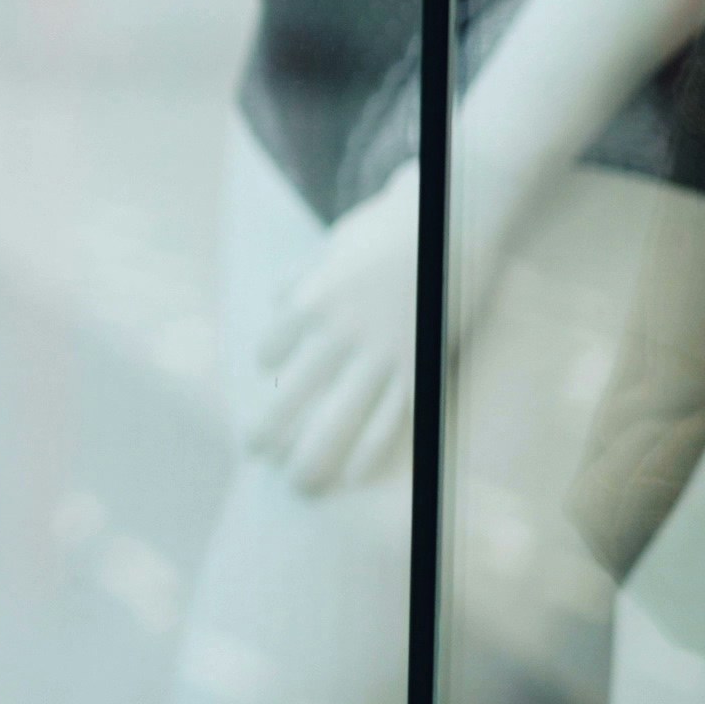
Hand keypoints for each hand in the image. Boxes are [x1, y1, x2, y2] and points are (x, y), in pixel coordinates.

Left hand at [249, 164, 420, 495]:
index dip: (268, 366)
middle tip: (252, 454)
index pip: (272, 349)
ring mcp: (383, 352)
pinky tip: (355, 474)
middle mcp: (342, 332)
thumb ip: (302, 275)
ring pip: (341, 415)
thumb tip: (277, 298)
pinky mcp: (421, 365)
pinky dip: (371, 448)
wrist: (452, 221)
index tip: (271, 379)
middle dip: (272, 428)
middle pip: (296, 392)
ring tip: (297, 483)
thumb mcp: (333, 245)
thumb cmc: (391, 230)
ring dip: (315, 453)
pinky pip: (391, 417)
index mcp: (313, 301)